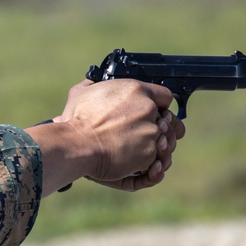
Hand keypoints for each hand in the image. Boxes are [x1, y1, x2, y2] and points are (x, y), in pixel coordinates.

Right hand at [26, 79, 184, 192]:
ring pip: (166, 140)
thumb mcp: (81, 93)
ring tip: (141, 150)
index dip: (158, 105)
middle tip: (146, 133)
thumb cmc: (77, 120)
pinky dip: (150, 163)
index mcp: (136, 90)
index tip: (153, 112)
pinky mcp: (149, 152)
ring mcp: (151, 131)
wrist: (77, 145)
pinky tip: (140, 162)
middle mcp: (148, 109)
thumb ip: (93, 85)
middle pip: (169, 119)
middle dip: (159, 127)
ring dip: (156, 145)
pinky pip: (158, 159)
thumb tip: (92, 82)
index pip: (164, 95)